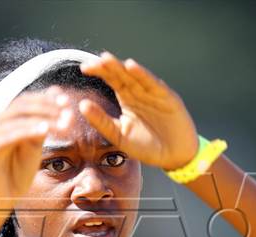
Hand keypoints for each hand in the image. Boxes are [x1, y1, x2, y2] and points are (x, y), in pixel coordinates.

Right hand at [0, 87, 70, 211]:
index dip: (45, 99)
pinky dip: (27, 131)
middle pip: (21, 106)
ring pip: (16, 118)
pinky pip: (8, 136)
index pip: (24, 102)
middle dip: (47, 106)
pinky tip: (44, 130)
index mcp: (2, 122)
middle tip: (67, 110)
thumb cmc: (14, 177)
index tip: (66, 100)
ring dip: (42, 118)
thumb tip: (55, 107)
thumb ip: (40, 130)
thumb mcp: (32, 150)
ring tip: (63, 122)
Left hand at [80, 52, 198, 170]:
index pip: (111, 80)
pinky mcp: (167, 97)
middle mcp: (139, 92)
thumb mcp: (119, 136)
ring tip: (107, 60)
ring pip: (135, 76)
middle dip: (108, 67)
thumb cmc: (147, 147)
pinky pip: (153, 84)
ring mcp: (153, 93)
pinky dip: (143, 75)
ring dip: (122, 68)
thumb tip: (81, 105)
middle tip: (94, 61)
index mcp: (127, 99)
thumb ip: (102, 122)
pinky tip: (132, 67)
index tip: (84, 68)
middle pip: (121, 75)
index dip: (99, 72)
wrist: (173, 156)